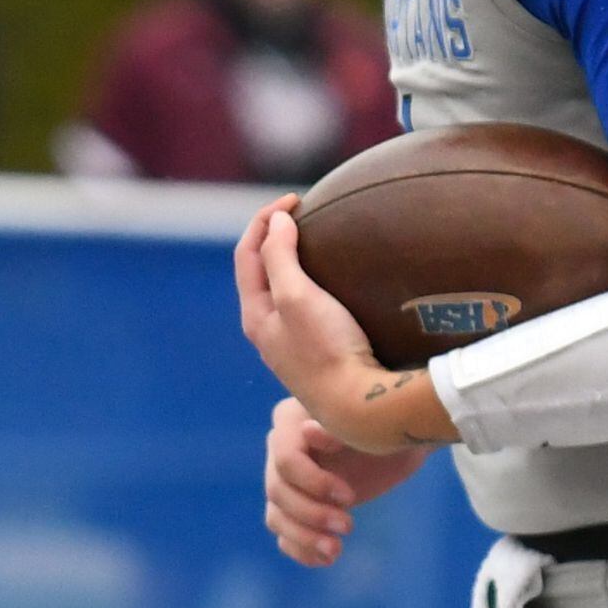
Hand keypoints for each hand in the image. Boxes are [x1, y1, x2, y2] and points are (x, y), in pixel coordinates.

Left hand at [235, 200, 433, 451]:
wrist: (360, 407)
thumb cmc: (328, 350)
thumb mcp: (297, 296)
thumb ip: (279, 256)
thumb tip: (275, 223)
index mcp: (255, 315)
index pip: (247, 254)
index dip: (264, 220)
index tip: (295, 200)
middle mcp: (267, 332)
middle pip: (260, 272)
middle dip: (274, 237)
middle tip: (302, 214)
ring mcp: (291, 345)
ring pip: (282, 290)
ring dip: (293, 260)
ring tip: (318, 240)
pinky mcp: (317, 355)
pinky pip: (305, 307)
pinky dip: (312, 283)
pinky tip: (337, 283)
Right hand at [262, 396, 421, 567]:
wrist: (394, 442)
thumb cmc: (383, 424)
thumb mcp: (368, 424)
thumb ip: (337, 427)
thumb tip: (308, 431)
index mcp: (290, 421)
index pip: (285, 459)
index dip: (313, 483)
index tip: (350, 497)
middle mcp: (279, 449)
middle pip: (277, 491)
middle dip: (312, 514)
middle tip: (349, 526)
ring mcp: (283, 480)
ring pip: (276, 516)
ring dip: (304, 538)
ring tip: (336, 551)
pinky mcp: (294, 507)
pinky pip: (284, 534)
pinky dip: (302, 549)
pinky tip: (326, 559)